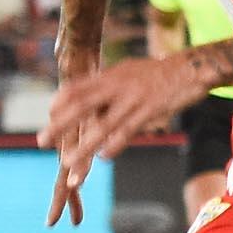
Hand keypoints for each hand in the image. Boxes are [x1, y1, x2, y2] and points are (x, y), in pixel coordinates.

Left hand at [40, 52, 203, 225]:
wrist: (191, 68)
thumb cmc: (158, 72)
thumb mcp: (128, 71)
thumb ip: (109, 83)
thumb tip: (90, 93)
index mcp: (111, 75)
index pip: (77, 87)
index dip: (60, 102)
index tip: (48, 115)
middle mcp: (118, 86)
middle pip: (81, 106)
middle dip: (59, 126)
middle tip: (40, 142)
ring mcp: (133, 98)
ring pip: (103, 125)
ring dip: (84, 147)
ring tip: (67, 164)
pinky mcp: (150, 110)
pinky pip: (128, 130)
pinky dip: (115, 144)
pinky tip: (103, 158)